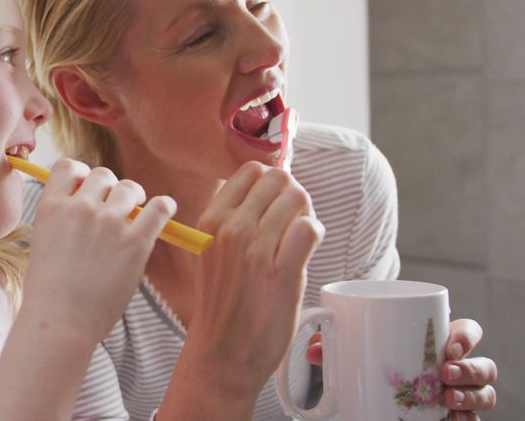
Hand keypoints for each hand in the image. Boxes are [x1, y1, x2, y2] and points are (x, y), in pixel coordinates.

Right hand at [20, 158, 176, 342]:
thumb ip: (62, 219)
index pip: (67, 166)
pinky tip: (163, 211)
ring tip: (136, 211)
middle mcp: (80, 207)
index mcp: (52, 206)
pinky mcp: (135, 241)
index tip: (87, 185)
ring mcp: (109, 223)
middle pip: (102, 175)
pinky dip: (163, 207)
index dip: (80, 173)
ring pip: (129, 188)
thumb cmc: (49, 292)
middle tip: (115, 205)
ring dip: (134, 197)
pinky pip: (158, 209)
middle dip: (109, 187)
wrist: (60, 321)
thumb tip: (87, 205)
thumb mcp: (42, 243)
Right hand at [180, 161, 323, 395]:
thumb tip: (268, 188)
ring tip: (298, 240)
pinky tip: (306, 250)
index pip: (251, 171)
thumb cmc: (222, 303)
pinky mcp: (282, 274)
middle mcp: (231, 230)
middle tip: (290, 222)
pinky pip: (309, 229)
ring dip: (305, 214)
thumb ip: (232, 219)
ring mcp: (256, 251)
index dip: (271, 183)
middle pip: (278, 179)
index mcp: (210, 220)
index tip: (274, 203)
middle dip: (291, 195)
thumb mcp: (211, 251)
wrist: (222, 353)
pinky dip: (315, 233)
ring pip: (297, 198)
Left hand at [307, 319, 496, 418]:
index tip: (449, 345)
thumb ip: (336, 346)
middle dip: (470, 369)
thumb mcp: (355, 350)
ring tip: (447, 398)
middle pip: (484, 365)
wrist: (372, 397)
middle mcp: (456, 367)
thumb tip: (313, 351)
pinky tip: (455, 420)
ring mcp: (458, 393)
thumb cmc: (370, 360)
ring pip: (484, 393)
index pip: (468, 331)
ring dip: (471, 396)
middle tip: (444, 372)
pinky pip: (473, 420)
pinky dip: (468, 420)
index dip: (467, 337)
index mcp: (437, 341)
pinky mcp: (454, 416)